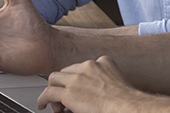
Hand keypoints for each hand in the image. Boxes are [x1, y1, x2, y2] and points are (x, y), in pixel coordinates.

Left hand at [38, 56, 169, 112]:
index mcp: (103, 62)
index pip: (82, 66)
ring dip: (54, 90)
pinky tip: (42, 105)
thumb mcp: (118, 81)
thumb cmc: (126, 101)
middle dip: (64, 83)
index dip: (76, 78)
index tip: (76, 87)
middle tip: (64, 98)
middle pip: (66, 71)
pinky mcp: (69, 93)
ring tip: (56, 104)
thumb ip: (105, 78)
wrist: (127, 107)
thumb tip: (94, 92)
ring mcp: (77, 78)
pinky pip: (49, 93)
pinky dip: (43, 99)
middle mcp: (88, 66)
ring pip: (54, 79)